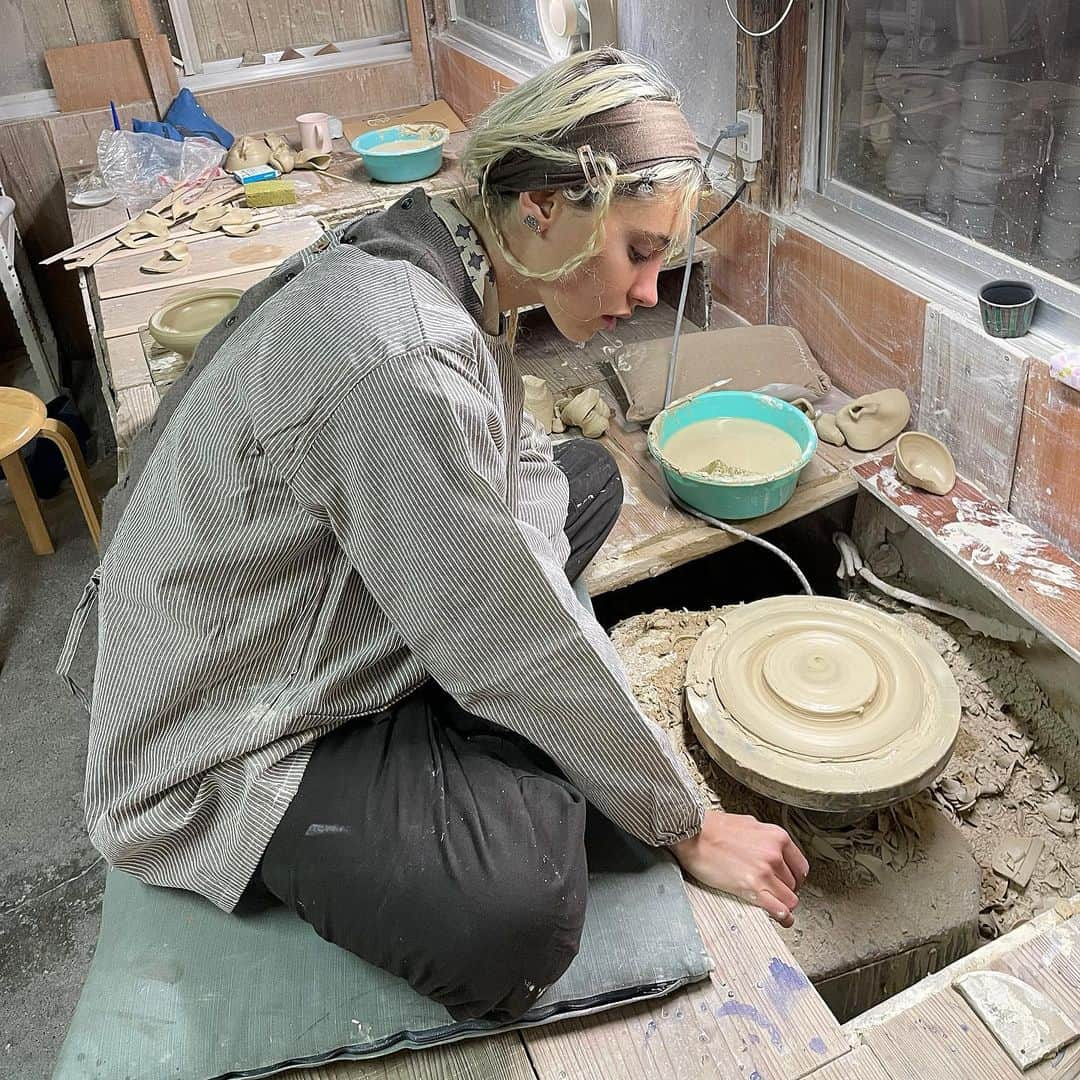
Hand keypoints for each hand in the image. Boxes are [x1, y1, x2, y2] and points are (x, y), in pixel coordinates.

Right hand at [669, 810, 809, 927]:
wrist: (692, 833)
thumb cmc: (712, 827)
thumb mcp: (747, 823)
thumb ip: (764, 838)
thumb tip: (769, 849)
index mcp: (776, 837)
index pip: (800, 866)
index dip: (794, 878)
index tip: (788, 883)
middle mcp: (774, 854)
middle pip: (794, 884)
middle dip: (785, 890)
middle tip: (774, 893)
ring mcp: (765, 871)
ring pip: (790, 899)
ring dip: (782, 904)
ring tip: (774, 906)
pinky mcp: (752, 887)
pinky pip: (779, 909)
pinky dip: (782, 916)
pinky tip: (780, 918)